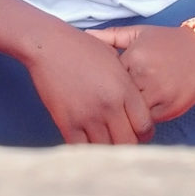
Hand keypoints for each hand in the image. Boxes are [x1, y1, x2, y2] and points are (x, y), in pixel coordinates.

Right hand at [24, 27, 154, 144]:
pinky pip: (82, 149)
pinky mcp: (67, 123)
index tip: (137, 130)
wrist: (49, 46)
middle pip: (128, 143)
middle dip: (127, 143)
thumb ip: (126, 82)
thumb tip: (135, 101)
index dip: (144, 132)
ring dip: (107, 147)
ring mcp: (88, 116)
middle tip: (120, 137)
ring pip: (106, 150)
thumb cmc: (82, 47)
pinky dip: (86, 148)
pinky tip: (86, 138)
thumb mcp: (113, 57)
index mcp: (124, 88)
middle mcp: (109, 105)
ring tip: (103, 138)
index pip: (145, 125)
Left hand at [86, 25, 194, 121]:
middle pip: (117, 98)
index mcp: (134, 57)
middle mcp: (145, 77)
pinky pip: (147, 121)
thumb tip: (86, 34)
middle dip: (110, 101)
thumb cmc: (167, 41)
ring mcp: (158, 95)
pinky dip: (140, 120)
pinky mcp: (170, 109)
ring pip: (131, 113)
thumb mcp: (139, 33)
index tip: (98, 84)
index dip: (101, 82)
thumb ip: (111, 36)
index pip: (107, 77)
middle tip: (102, 102)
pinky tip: (135, 114)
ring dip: (124, 113)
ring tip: (118, 111)